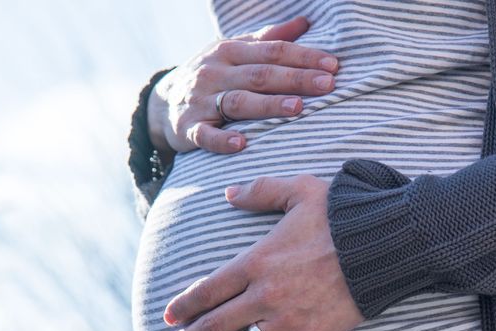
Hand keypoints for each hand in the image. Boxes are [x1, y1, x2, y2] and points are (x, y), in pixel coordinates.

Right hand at [147, 15, 338, 155]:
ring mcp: (200, 100)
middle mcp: (215, 72)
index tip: (333, 65)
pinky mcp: (188, 128)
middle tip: (327, 85)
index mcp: (230, 50)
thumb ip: (268, 39)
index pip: (272, 51)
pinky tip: (242, 143)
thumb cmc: (211, 74)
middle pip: (261, 75)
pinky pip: (206, 135)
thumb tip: (304, 22)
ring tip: (298, 108)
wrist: (162, 103)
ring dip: (268, 105)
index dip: (303, 57)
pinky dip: (222, 140)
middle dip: (296, 79)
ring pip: (238, 102)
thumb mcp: (234, 50)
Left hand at [162, 175, 365, 330]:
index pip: (207, 289)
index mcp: (257, 261)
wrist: (385, 246)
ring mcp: (287, 321)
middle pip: (215, 324)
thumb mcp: (299, 190)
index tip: (168, 317)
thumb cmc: (343, 215)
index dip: (184, 305)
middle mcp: (264, 295)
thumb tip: (229, 194)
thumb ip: (260, 191)